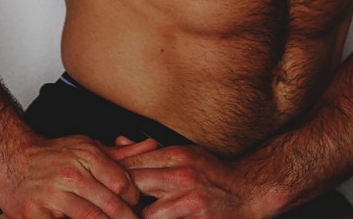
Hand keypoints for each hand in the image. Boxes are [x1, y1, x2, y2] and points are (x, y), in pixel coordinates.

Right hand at [0, 134, 157, 217]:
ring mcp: (54, 195)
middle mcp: (72, 174)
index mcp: (87, 155)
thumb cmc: (53, 155)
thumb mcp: (87, 147)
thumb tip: (152, 146)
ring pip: (91, 218)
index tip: (139, 210)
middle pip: (110, 204)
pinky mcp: (37, 215)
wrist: (12, 158)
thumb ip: (121, 153)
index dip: (134, 200)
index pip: (122, 183)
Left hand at [118, 140, 270, 218]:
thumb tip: (118, 142)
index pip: (133, 163)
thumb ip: (150, 152)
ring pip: (147, 213)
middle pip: (136, 185)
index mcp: (176, 155)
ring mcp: (190, 199)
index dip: (115, 176)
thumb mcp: (183, 154)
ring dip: (139, 218)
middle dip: (122, 199)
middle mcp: (181, 174)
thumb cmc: (213, 173)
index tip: (104, 185)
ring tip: (131, 218)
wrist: (248, 190)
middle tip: (111, 206)